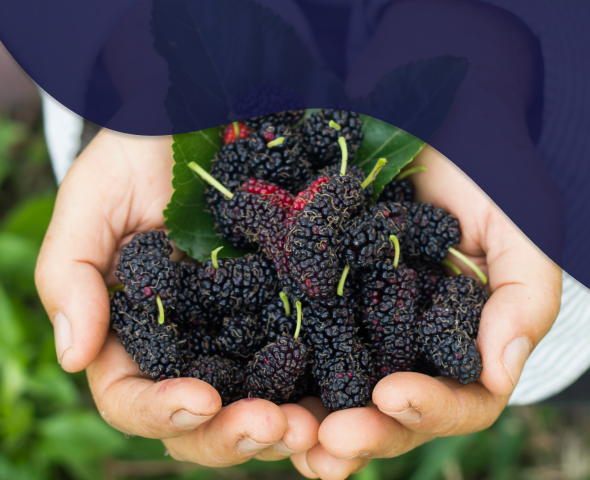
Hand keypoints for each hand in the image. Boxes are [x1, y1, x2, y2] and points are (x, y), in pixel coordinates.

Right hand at [35, 129, 318, 465]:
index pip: (133, 396)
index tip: (197, 398)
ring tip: (315, 430)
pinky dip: (325, 389)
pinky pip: (312, 361)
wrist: (205, 115)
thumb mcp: (96, 200)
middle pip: (203, 419)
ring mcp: (246, 334)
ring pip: (260, 405)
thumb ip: (72, 272)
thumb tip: (73, 355)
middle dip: (232, 434)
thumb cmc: (141, 155)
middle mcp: (192, 346)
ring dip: (286, 428)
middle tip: (273, 427)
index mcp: (137, 334)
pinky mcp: (294, 311)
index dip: (159, 409)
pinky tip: (349, 397)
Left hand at [293, 1, 562, 476]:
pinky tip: (238, 384)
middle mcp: (403, 344)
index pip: (456, 398)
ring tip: (279, 432)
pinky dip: (264, 368)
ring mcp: (352, 323)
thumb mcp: (521, 225)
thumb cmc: (484, 168)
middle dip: (360, 432)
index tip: (396, 393)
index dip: (431, 409)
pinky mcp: (305, 294)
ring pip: (330, 391)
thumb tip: (501, 371)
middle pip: (385, 412)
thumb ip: (525, 295)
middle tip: (327, 440)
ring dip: (305, 420)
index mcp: (457, 340)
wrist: (429, 110)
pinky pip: (284, 340)